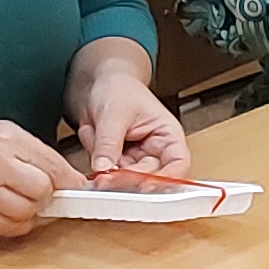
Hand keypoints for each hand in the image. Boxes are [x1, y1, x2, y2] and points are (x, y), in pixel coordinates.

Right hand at [0, 115, 73, 236]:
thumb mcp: (4, 131)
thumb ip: (37, 152)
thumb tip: (70, 178)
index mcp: (5, 139)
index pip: (52, 164)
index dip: (71, 179)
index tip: (79, 186)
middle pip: (42, 190)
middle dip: (48, 191)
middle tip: (40, 186)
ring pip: (28, 212)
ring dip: (34, 209)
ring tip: (23, 196)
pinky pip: (11, 228)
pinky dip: (20, 223)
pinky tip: (12, 209)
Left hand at [72, 66, 189, 180]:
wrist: (98, 83)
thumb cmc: (118, 87)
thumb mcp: (114, 112)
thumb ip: (109, 142)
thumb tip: (104, 167)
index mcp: (167, 135)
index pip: (178, 163)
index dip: (167, 178)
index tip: (146, 185)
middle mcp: (154, 151)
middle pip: (149, 178)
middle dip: (127, 178)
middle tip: (106, 177)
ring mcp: (134, 159)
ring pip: (124, 178)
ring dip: (107, 165)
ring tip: (95, 137)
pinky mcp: (116, 162)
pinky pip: (106, 171)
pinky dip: (95, 158)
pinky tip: (91, 133)